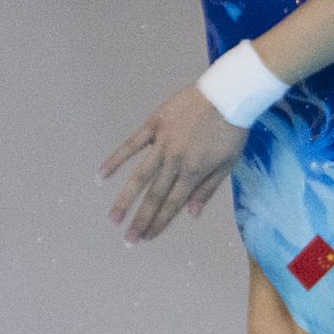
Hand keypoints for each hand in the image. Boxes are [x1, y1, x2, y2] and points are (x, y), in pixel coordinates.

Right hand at [101, 83, 245, 241]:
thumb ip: (207, 189)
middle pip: (154, 195)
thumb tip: (191, 213)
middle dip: (141, 219)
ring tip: (113, 217)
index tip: (147, 237)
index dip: (159, 222)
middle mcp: (175, 161)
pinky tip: (102, 174)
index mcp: (194, 172)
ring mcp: (162, 143)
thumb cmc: (231, 130)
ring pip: (140, 176)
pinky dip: (116, 159)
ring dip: (126, 198)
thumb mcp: (228, 164)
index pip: (173, 204)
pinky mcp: (154, 125)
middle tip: (128, 239)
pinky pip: (132, 144)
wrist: (227, 94)